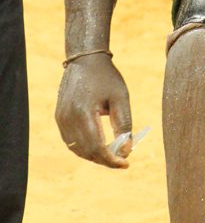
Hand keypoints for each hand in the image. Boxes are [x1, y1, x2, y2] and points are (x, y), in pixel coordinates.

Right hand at [55, 53, 132, 168]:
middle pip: (86, 151)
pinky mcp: (59, 117)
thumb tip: (126, 151)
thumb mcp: (121, 98)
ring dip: (94, 155)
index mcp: (84, 112)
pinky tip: (98, 145)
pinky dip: (84, 147)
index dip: (111, 160)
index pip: (97, 147)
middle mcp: (68, 117)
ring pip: (76, 149)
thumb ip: (124, 124)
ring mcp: (61, 118)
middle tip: (121, 160)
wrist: (85, 59)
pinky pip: (70, 140)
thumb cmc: (107, 77)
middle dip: (104, 160)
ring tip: (112, 153)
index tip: (126, 163)